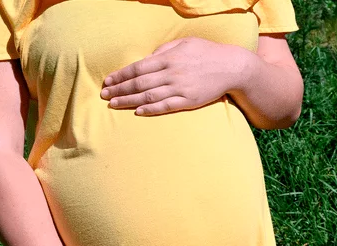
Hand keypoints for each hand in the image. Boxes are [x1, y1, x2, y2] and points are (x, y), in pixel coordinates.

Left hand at [101, 37, 249, 115]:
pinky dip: (151, 109)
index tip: (108, 82)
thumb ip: (164, 50)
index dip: (121, 75)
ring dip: (129, 101)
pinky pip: (166, 106)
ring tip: (114, 104)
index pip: (138, 67)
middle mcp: (172, 73)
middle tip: (104, 95)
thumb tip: (146, 58)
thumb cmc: (207, 53)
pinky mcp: (189, 101)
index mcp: (169, 58)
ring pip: (149, 96)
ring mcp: (180, 88)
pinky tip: (138, 111)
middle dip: (120, 89)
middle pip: (139, 83)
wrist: (232, 67)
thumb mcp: (185, 43)